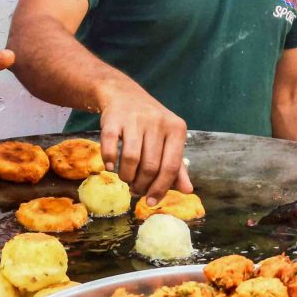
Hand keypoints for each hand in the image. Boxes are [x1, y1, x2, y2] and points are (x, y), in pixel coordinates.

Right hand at [97, 80, 190, 200]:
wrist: (124, 95)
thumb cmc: (150, 124)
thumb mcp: (168, 140)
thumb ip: (177, 166)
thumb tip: (187, 190)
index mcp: (176, 129)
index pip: (171, 167)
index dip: (161, 188)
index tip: (151, 201)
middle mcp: (157, 122)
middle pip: (150, 166)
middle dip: (142, 185)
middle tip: (136, 189)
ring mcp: (135, 119)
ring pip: (131, 159)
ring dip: (126, 176)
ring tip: (126, 178)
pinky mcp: (113, 119)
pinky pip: (110, 147)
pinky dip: (109, 161)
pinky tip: (111, 167)